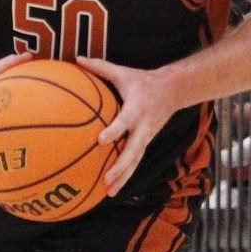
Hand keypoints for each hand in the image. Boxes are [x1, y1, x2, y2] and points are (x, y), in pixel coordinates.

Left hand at [77, 56, 183, 194]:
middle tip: (106, 178)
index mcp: (137, 108)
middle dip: (121, 166)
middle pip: (133, 150)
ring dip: (123, 178)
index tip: (101, 140)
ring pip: (135, 161)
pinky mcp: (145, 143)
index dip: (115, 130)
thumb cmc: (143, 81)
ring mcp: (146, 137)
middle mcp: (143, 127)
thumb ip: (100, 67)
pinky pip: (135, 163)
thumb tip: (77, 59)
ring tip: (109, 192)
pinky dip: (125, 177)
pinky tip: (111, 190)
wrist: (173, 91)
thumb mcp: (123, 72)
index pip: (125, 121)